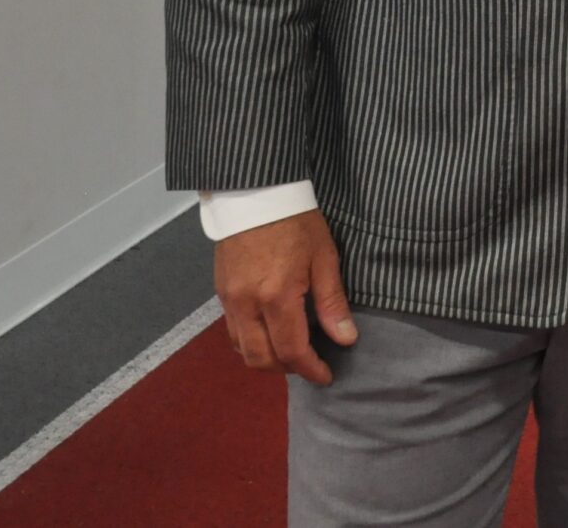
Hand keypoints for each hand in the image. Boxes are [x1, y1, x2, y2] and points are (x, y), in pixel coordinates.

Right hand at [214, 209, 357, 384]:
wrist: (256, 191)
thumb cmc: (297, 220)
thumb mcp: (324, 257)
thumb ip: (332, 302)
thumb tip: (345, 339)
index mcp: (277, 296)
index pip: (292, 350)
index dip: (310, 369)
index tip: (326, 376)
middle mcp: (247, 304)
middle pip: (262, 359)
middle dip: (288, 369)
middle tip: (310, 363)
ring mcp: (229, 299)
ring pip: (242, 349)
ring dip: (266, 359)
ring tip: (291, 350)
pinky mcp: (221, 292)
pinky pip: (232, 331)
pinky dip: (251, 342)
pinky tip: (270, 332)